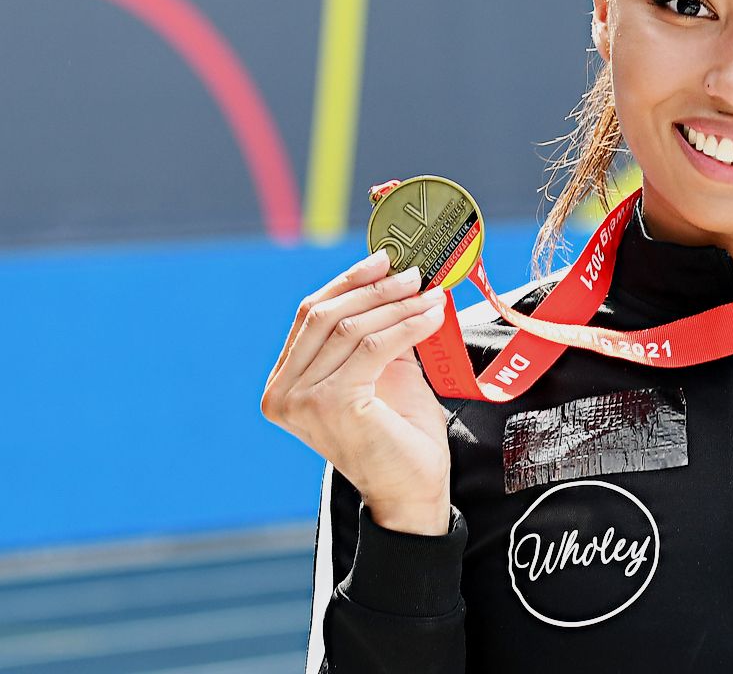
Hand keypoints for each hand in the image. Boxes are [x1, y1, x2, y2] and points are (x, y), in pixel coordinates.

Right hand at [261, 250, 453, 533]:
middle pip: (326, 315)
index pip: (311, 316)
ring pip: (352, 327)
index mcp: (284, 384)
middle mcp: (282, 393)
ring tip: (431, 293)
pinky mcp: (333, 404)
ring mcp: (302, 400)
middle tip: (414, 272)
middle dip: (375, 288)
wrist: (411, 491)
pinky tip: (433, 315)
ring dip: (399, 304)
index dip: (348, 281)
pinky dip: (408, 324)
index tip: (383, 259)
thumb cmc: (399, 434)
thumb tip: (397, 280)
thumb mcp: (381, 372)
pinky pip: (375, 346)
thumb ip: (376, 332)